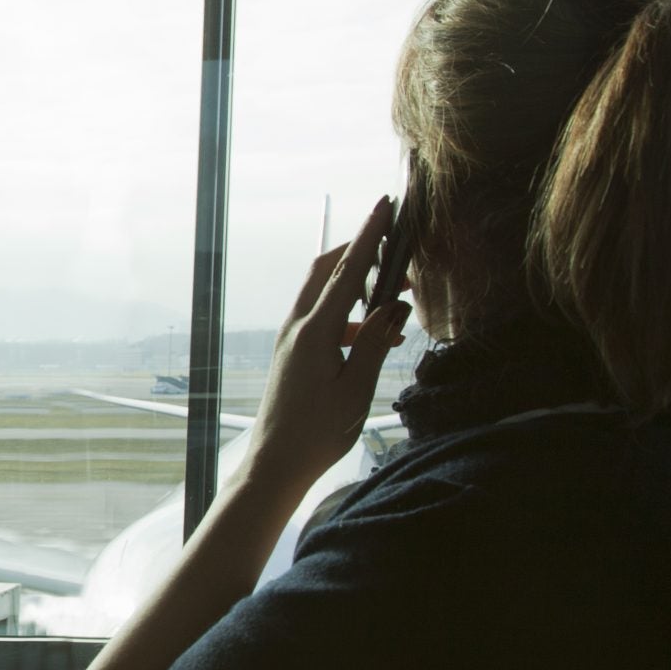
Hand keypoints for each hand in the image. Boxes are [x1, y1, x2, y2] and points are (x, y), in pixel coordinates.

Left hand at [240, 195, 410, 497]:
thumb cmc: (317, 433)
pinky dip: (349, 315)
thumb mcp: (356, 390)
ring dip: (358, 288)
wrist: (274, 463)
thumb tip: (393, 307)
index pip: (348, 271)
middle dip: (360, 253)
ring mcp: (291, 338)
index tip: (385, 205)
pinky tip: (374, 339)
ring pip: (324, 293)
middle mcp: (297, 327)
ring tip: (396, 307)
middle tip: (396, 253)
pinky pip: (322, 317)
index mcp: (314, 332)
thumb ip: (374, 343)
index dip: (369, 236)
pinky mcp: (292, 351)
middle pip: (328, 270)